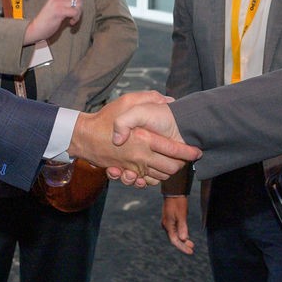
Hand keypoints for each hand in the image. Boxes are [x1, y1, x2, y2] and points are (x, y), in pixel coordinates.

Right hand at [24, 0, 81, 43]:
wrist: (35, 28)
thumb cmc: (46, 21)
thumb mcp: (55, 8)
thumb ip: (64, 4)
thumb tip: (79, 4)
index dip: (78, 2)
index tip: (74, 11)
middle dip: (79, 8)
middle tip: (74, 16)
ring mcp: (57, 4)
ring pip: (78, 5)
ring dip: (78, 14)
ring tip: (72, 19)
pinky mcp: (58, 11)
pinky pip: (74, 12)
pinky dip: (75, 18)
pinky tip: (70, 22)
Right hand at [69, 91, 200, 186]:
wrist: (84, 136)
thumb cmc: (105, 117)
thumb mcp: (127, 101)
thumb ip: (149, 98)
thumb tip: (168, 100)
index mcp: (145, 139)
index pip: (175, 151)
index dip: (189, 152)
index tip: (197, 151)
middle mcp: (141, 156)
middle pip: (171, 168)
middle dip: (180, 164)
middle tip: (184, 157)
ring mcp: (133, 167)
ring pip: (159, 178)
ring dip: (166, 173)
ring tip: (171, 163)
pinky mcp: (126, 172)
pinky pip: (144, 183)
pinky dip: (150, 180)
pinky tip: (151, 170)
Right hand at [161, 196, 194, 254]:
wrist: (174, 192)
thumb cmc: (178, 202)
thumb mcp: (182, 214)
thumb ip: (182, 227)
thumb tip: (183, 239)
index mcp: (168, 225)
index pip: (175, 241)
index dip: (182, 247)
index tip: (190, 252)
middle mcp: (166, 225)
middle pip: (174, 239)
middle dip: (183, 245)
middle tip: (192, 248)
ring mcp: (168, 222)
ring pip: (175, 235)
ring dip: (183, 240)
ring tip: (191, 244)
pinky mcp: (170, 219)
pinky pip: (175, 230)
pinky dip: (181, 234)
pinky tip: (186, 236)